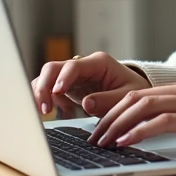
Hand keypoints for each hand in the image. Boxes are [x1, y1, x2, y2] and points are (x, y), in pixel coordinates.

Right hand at [31, 51, 149, 117]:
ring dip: (42, 93)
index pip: (73, 66)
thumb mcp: (126, 96)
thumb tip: (86, 104)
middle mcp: (82, 66)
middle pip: (53, 68)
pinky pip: (50, 89)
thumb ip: (108, 99)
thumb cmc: (131, 91)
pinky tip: (62, 112)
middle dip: (44, 86)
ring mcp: (73, 75)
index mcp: (99, 63)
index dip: (62, 78)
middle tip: (45, 109)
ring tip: (48, 112)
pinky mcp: (68, 85)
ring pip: (47, 77)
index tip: (57, 92)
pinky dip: (49, 100)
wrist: (133, 93)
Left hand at [87, 77, 175, 151]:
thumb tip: (162, 128)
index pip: (142, 93)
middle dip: (109, 117)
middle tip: (94, 137)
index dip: (115, 108)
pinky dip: (140, 131)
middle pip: (136, 98)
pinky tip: (127, 141)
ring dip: (118, 125)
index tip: (100, 125)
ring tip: (103, 141)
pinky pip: (164, 122)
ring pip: (144, 107)